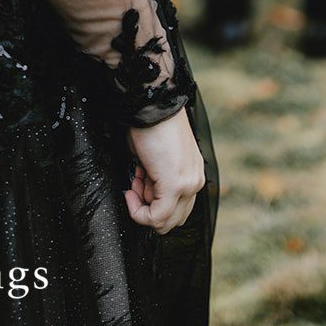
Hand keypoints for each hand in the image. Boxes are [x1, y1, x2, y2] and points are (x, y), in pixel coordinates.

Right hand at [124, 105, 205, 234]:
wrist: (152, 104)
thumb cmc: (150, 123)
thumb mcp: (155, 157)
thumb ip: (155, 179)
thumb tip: (145, 192)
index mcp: (192, 172)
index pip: (178, 207)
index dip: (153, 201)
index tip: (137, 183)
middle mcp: (195, 180)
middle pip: (173, 219)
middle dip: (148, 208)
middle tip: (134, 187)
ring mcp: (187, 184)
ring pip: (165, 221)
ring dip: (143, 207)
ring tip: (134, 181)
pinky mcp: (175, 185)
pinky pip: (157, 217)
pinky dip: (139, 212)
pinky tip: (130, 193)